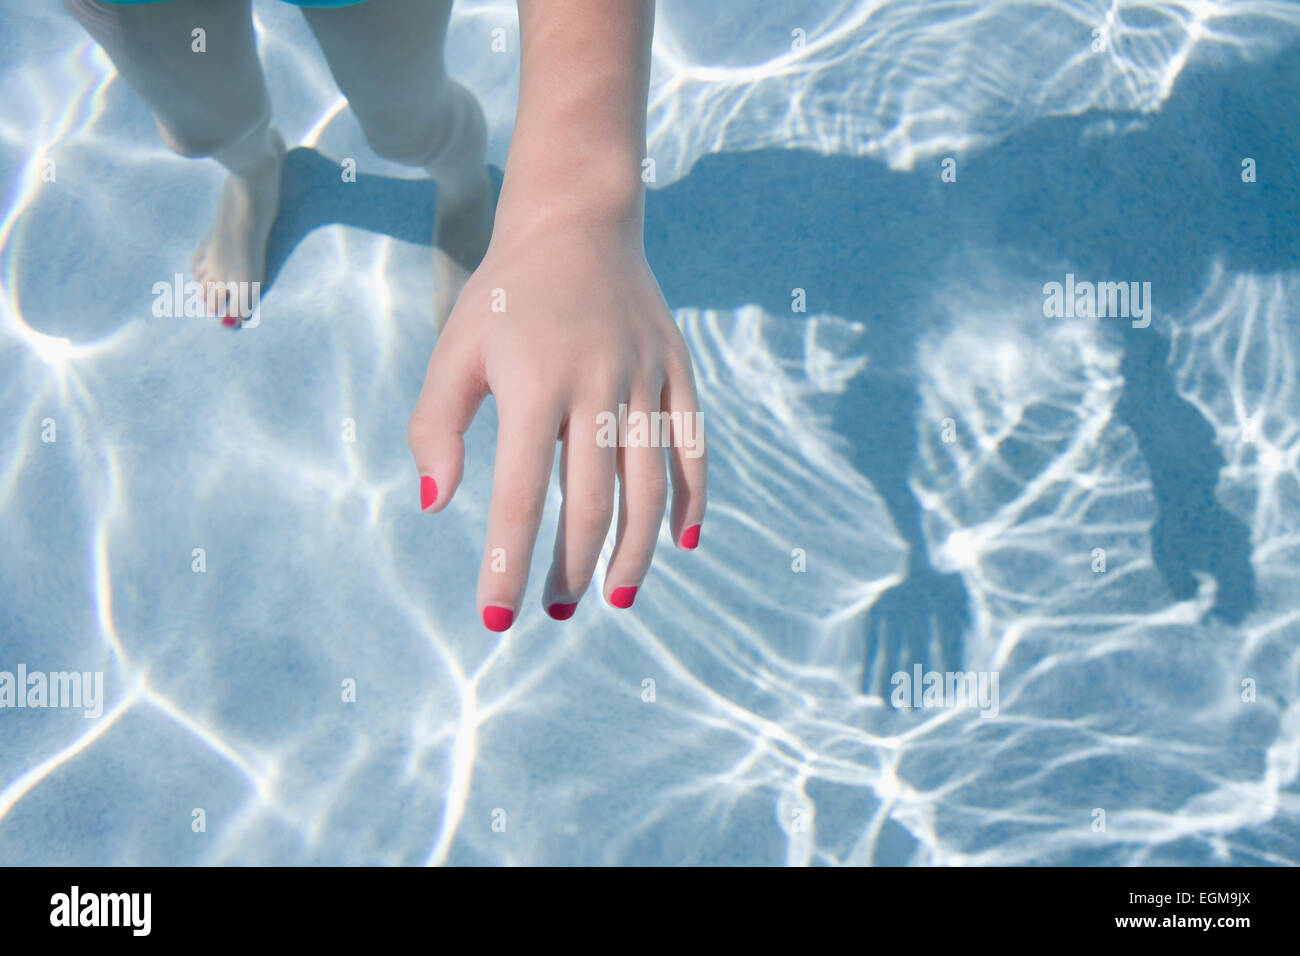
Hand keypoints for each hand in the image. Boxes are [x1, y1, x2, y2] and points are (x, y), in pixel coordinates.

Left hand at [406, 219, 706, 629]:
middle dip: (572, 567)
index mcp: (533, 382)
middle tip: (556, 608)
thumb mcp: (454, 349)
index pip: (517, 495)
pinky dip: (691, 499)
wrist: (577, 220)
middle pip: (591, 501)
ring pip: (650, 485)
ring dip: (634, 550)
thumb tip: (436, 504)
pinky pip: (692, 447)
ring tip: (615, 596)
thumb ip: (434, 427)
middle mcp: (595, 383)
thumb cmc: (504, 294)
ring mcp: (644, 377)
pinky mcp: (677, 370)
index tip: (496, 618)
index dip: (506, 562)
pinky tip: (682, 543)